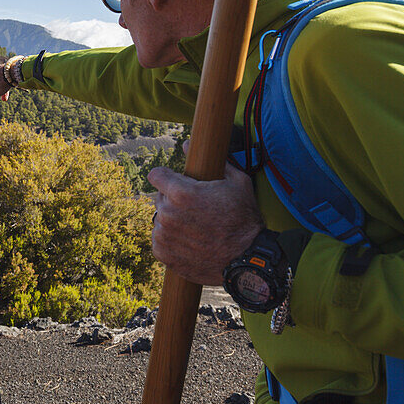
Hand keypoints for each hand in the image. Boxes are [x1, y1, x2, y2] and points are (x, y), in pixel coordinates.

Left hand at [146, 159, 263, 284]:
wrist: (247, 259)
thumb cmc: (244, 219)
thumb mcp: (237, 182)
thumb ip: (212, 161)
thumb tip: (188, 144)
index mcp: (181, 193)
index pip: (156, 175)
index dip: (166, 176)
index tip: (174, 181)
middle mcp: (168, 213)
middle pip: (160, 198)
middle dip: (173, 199)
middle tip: (195, 208)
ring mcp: (164, 235)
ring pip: (160, 220)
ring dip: (172, 220)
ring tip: (195, 227)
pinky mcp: (163, 254)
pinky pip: (159, 240)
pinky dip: (171, 240)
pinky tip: (189, 240)